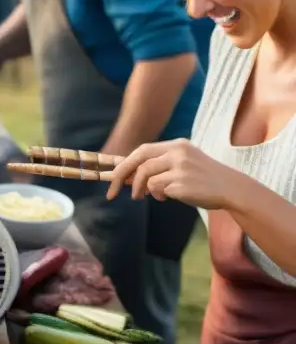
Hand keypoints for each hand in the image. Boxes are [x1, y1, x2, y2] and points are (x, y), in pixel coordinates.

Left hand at [106, 139, 237, 208]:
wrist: (231, 189)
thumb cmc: (203, 179)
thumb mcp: (182, 164)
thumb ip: (158, 166)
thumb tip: (127, 176)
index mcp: (177, 145)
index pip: (142, 150)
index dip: (125, 164)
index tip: (113, 177)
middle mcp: (178, 152)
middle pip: (139, 160)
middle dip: (121, 176)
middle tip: (112, 192)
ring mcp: (181, 167)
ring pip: (146, 176)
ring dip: (141, 189)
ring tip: (148, 196)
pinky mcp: (182, 183)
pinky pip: (157, 189)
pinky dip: (157, 195)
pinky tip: (167, 197)